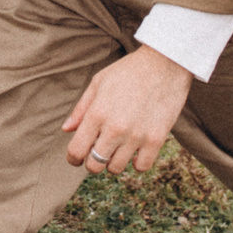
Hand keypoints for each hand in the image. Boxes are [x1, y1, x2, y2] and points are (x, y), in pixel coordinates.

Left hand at [63, 46, 193, 174]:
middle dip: (92, 161)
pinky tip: (135, 150)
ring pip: (116, 168)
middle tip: (98, 151)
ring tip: (118, 148)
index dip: (73, 158)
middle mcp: (115, 128)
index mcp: (97, 114)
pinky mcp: (156, 139)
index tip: (76, 157)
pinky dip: (136, 162)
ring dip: (113, 161)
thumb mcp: (99, 83)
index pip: (76, 150)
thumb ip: (81, 108)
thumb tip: (67, 129)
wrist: (165, 63)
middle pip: (94, 165)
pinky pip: (142, 166)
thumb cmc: (129, 71)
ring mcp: (137, 136)